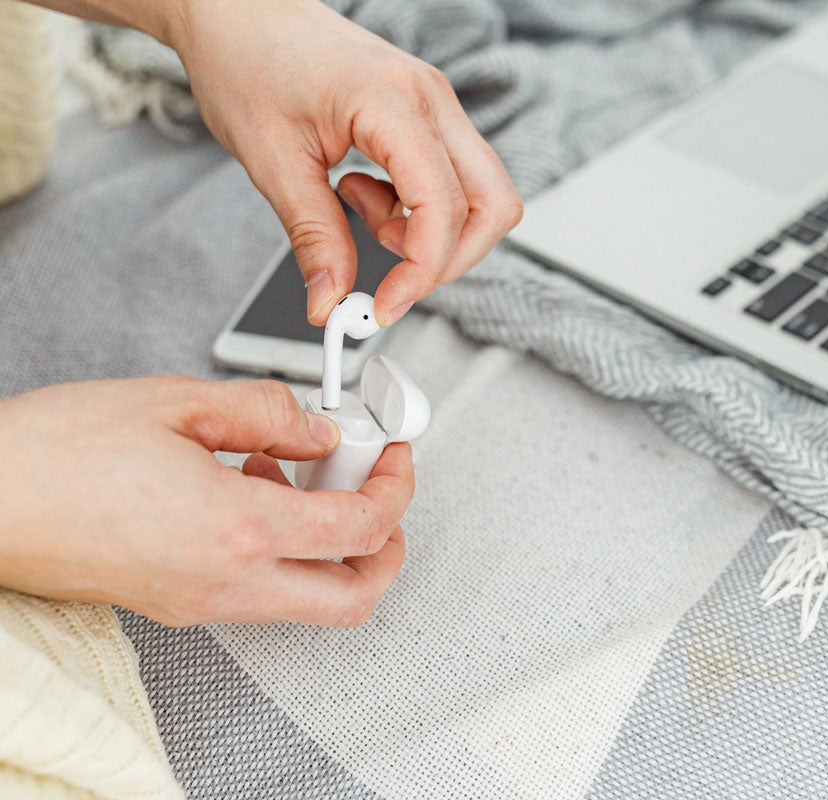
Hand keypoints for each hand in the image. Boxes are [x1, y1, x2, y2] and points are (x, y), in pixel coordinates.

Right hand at [0, 377, 412, 626]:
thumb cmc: (54, 455)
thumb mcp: (178, 402)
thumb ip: (269, 412)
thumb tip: (318, 428)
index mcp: (239, 532)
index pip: (363, 530)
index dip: (395, 487)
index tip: (391, 454)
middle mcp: (227, 584)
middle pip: (353, 598)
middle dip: (387, 546)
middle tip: (376, 489)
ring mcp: (200, 604)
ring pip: (307, 600)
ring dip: (330, 544)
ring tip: (297, 473)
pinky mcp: (174, 605)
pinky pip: (259, 592)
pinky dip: (280, 548)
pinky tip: (248, 488)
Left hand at [167, 0, 522, 325]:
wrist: (237, 13)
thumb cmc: (247, 61)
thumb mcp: (272, 161)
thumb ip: (313, 237)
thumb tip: (330, 300)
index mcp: (391, 101)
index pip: (444, 204)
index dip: (423, 268)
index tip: (385, 304)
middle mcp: (430, 99)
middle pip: (492, 204)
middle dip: (449, 258)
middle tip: (393, 278)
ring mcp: (435, 105)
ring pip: (482, 196)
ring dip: (433, 232)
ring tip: (364, 216)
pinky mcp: (428, 116)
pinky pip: (454, 180)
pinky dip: (420, 209)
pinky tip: (367, 194)